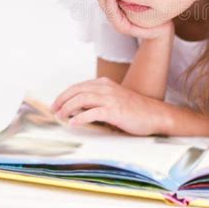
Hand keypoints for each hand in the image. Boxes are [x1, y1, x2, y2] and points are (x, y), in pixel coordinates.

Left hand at [50, 77, 164, 135]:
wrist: (155, 115)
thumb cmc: (135, 110)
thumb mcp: (114, 100)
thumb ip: (98, 101)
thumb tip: (78, 109)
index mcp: (105, 84)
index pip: (79, 86)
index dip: (65, 95)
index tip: (56, 104)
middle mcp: (106, 88)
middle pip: (77, 90)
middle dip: (62, 100)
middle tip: (54, 110)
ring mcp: (111, 99)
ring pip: (82, 99)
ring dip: (68, 107)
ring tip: (61, 116)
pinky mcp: (115, 111)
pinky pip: (92, 112)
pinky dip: (80, 118)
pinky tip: (73, 123)